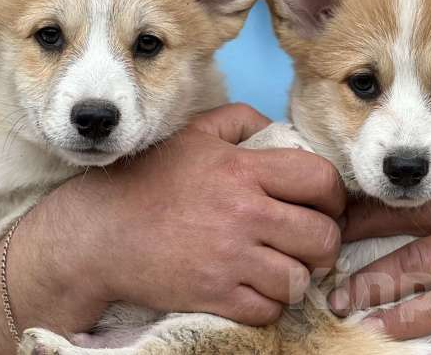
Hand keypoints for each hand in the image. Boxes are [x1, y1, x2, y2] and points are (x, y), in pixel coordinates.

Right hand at [10, 104, 345, 331]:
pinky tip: (257, 289)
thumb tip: (280, 131)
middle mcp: (243, 213)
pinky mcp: (214, 294)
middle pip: (322, 236)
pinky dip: (270, 304)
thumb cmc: (147, 181)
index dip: (333, 196)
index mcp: (243, 169)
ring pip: (299, 279)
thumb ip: (241, 121)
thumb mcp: (194, 135)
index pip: (321, 180)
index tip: (325, 206)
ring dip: (297, 277)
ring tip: (283, 268)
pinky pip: (269, 309)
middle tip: (310, 244)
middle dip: (324, 243)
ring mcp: (229, 258)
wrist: (96, 234)